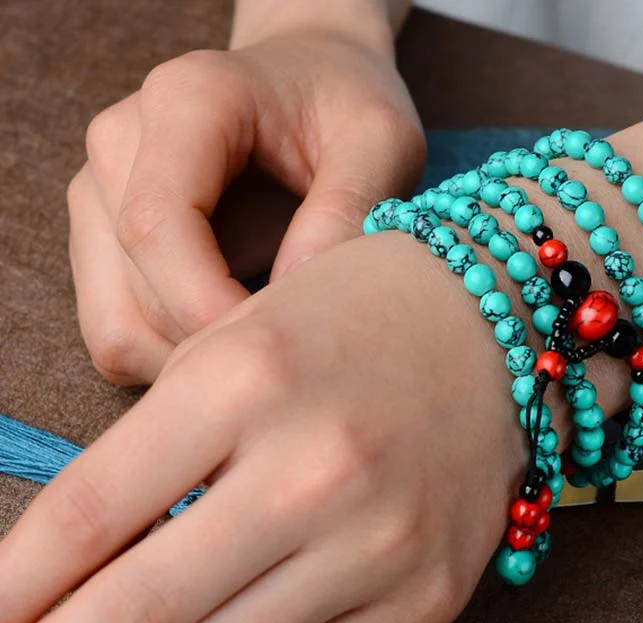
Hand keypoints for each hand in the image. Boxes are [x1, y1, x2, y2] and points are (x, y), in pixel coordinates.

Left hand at [0, 232, 523, 622]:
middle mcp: (317, 469)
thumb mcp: (234, 345)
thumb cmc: (348, 321)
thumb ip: (157, 455)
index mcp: (248, 381)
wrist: (490, 329)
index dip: (7, 593)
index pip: (87, 516)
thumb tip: (76, 570)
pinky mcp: (427, 598)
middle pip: (139, 612)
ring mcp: (381, 543)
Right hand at [68, 28, 425, 385]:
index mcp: (185, 104)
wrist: (309, 82)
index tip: (276, 346)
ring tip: (266, 343)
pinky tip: (234, 334)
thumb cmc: (345, 110)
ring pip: (115, 326)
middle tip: (290, 356)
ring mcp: (100, 194)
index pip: (158, 226)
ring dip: (190, 360)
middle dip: (212, 345)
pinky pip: (117, 331)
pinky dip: (172, 356)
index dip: (208, 305)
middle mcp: (121, 145)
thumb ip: (348, 207)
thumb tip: (296, 294)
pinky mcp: (103, 239)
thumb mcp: (381, 141)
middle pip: (134, 288)